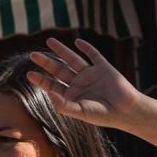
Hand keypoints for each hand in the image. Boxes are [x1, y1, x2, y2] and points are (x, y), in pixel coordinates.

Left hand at [27, 38, 143, 129]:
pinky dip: (86, 48)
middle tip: (33, 55)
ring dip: (61, 50)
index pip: (52, 85)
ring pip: (73, 59)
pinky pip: (94, 55)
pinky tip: (77, 42)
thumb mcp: (80, 112)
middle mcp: (79, 83)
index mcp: (72, 95)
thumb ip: (63, 105)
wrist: (126, 111)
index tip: (29, 74)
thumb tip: (48, 94)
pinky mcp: (104, 67)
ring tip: (49, 41)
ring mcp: (91, 74)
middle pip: (59, 70)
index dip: (41, 80)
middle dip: (46, 63)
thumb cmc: (103, 115)